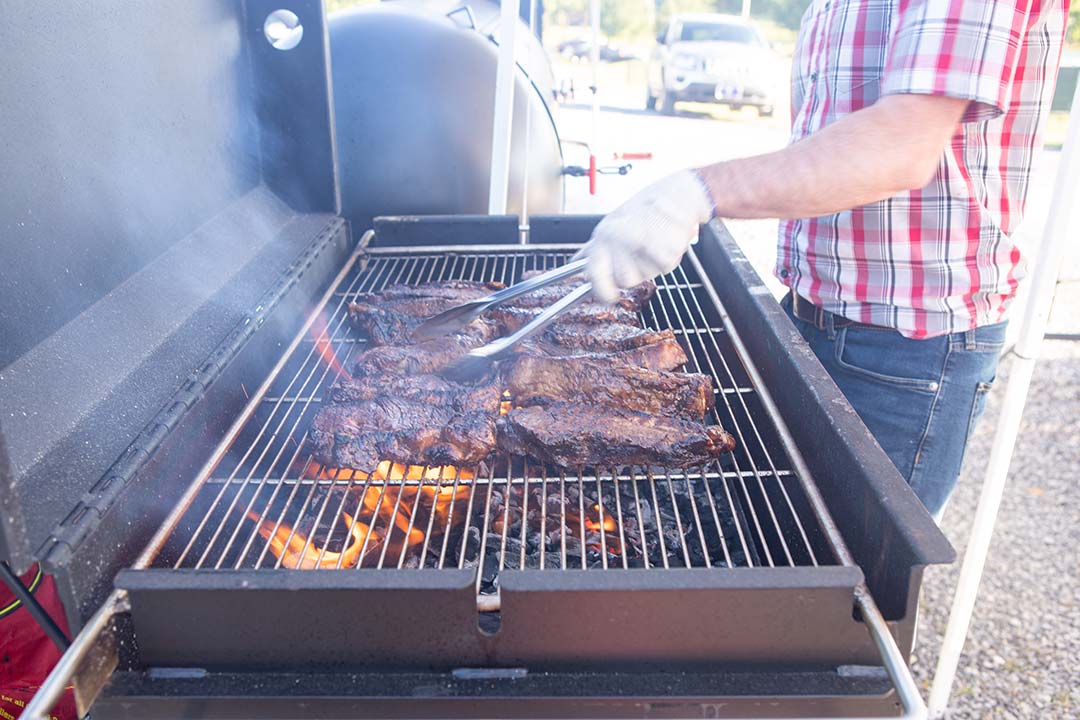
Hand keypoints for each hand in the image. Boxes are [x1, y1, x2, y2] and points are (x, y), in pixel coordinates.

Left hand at [581, 170, 712, 302]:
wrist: (676, 196)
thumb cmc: (645, 208)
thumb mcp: (611, 224)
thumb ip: (596, 248)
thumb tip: (577, 262)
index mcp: (603, 238)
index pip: (593, 276)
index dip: (602, 291)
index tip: (609, 295)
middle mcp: (619, 245)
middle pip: (624, 280)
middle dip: (634, 273)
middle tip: (641, 254)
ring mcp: (641, 251)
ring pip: (644, 277)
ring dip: (651, 266)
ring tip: (654, 243)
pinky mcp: (663, 256)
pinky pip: (664, 269)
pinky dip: (668, 259)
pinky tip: (665, 242)